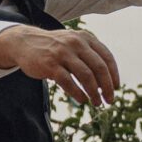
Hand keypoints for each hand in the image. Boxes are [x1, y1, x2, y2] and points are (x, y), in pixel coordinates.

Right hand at [0, 22, 119, 107]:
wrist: (25, 42)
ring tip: (97, 103)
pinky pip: (69, 82)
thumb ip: (89, 56)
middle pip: (99, 68)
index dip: (113, 74)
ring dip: (94, 93)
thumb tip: (106, 81)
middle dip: (106, 87)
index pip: (106, 57)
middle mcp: (76, 43)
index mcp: (85, 38)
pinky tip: (82, 100)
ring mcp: (63, 53)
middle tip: (109, 100)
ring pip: (86, 76)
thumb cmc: (54, 48)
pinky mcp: (50, 65)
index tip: (115, 87)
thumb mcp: (73, 44)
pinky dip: (78, 94)